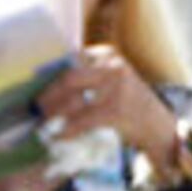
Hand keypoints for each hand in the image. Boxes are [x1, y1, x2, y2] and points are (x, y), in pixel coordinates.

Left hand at [43, 44, 178, 164]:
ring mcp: (116, 88)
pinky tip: (58, 136)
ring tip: (42, 124)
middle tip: (35, 108)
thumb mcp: (109, 78)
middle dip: (47, 94)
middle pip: (68, 77)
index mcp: (105, 54)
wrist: (158, 123)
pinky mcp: (117, 110)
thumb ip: (85, 75)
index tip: (32, 85)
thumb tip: (45, 83)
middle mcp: (111, 66)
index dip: (48, 73)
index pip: (69, 59)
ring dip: (53, 114)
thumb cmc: (128, 101)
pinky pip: (83, 119)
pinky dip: (67, 129)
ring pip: (73, 98)